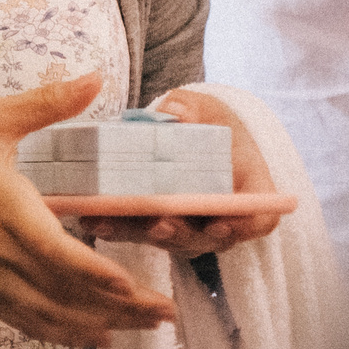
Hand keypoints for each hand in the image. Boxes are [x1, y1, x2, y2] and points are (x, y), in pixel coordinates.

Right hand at [0, 73, 176, 347]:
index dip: (93, 271)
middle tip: (165, 312)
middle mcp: (0, 252)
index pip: (54, 250)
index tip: (130, 284)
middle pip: (66, 292)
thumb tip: (95, 79)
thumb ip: (46, 102)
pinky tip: (95, 337)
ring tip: (144, 326)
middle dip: (120, 308)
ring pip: (53, 314)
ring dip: (101, 325)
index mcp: (5, 208)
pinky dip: (65, 334)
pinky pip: (30, 322)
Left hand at [74, 89, 284, 257]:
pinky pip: (138, 233)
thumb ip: (192, 109)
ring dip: (138, 233)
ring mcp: (190, 229)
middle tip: (160, 224)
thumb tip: (176, 112)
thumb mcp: (205, 108)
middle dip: (180, 233)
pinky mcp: (157, 228)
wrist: (189, 131)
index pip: (258, 218)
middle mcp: (222, 218)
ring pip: (167, 239)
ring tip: (109, 222)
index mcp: (249, 190)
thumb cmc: (207, 121)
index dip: (242, 226)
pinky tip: (90, 219)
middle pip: (207, 237)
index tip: (219, 223)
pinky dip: (115, 228)